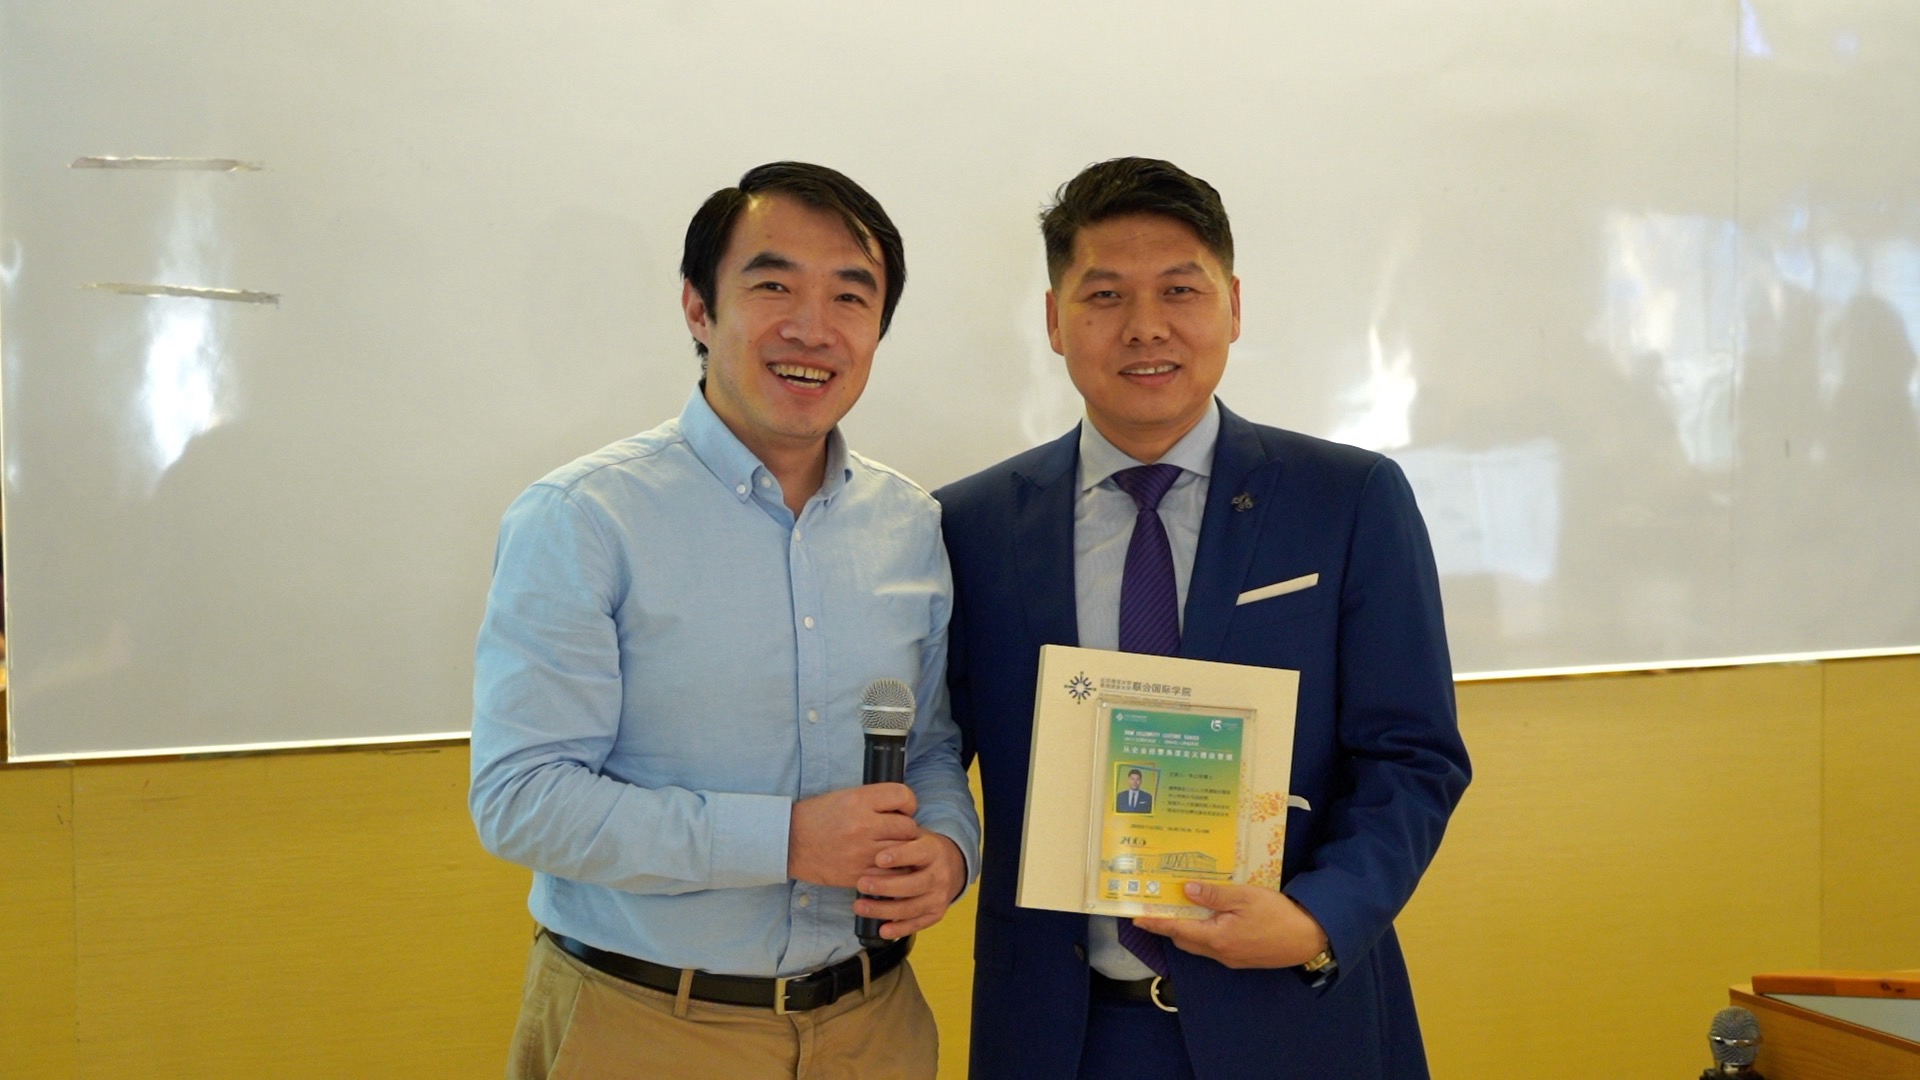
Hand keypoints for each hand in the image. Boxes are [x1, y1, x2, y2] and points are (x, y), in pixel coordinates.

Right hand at [787, 784, 919, 887]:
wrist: (789, 843)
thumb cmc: (816, 817)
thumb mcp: (844, 796)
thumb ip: (874, 800)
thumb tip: (902, 807)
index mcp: (859, 800)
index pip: (902, 795)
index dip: (908, 803)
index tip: (903, 809)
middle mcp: (863, 825)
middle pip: (907, 826)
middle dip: (906, 829)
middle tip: (896, 832)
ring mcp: (861, 852)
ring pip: (903, 852)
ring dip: (902, 851)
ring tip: (892, 849)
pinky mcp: (858, 874)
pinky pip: (891, 874)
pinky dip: (892, 870)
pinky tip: (885, 865)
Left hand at [851, 830, 966, 938]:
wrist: (951, 866)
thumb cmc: (921, 849)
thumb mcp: (914, 835)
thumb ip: (897, 834)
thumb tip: (874, 833)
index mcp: (934, 851)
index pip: (918, 853)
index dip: (899, 856)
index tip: (878, 858)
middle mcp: (940, 875)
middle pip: (914, 884)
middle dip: (886, 887)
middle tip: (861, 884)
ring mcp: (939, 897)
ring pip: (912, 908)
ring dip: (884, 910)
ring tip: (860, 906)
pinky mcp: (936, 914)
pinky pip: (917, 924)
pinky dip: (899, 929)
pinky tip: (882, 930)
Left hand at [1132, 881, 1328, 968]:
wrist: (1309, 939)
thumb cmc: (1278, 915)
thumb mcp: (1245, 897)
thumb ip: (1214, 895)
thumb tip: (1187, 891)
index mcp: (1216, 937)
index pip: (1177, 929)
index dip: (1156, 923)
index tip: (1136, 918)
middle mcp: (1219, 953)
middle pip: (1185, 940)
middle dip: (1169, 926)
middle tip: (1158, 907)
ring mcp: (1231, 958)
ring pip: (1199, 945)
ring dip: (1188, 930)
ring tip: (1181, 909)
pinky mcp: (1242, 958)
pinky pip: (1214, 946)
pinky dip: (1205, 933)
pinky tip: (1210, 918)